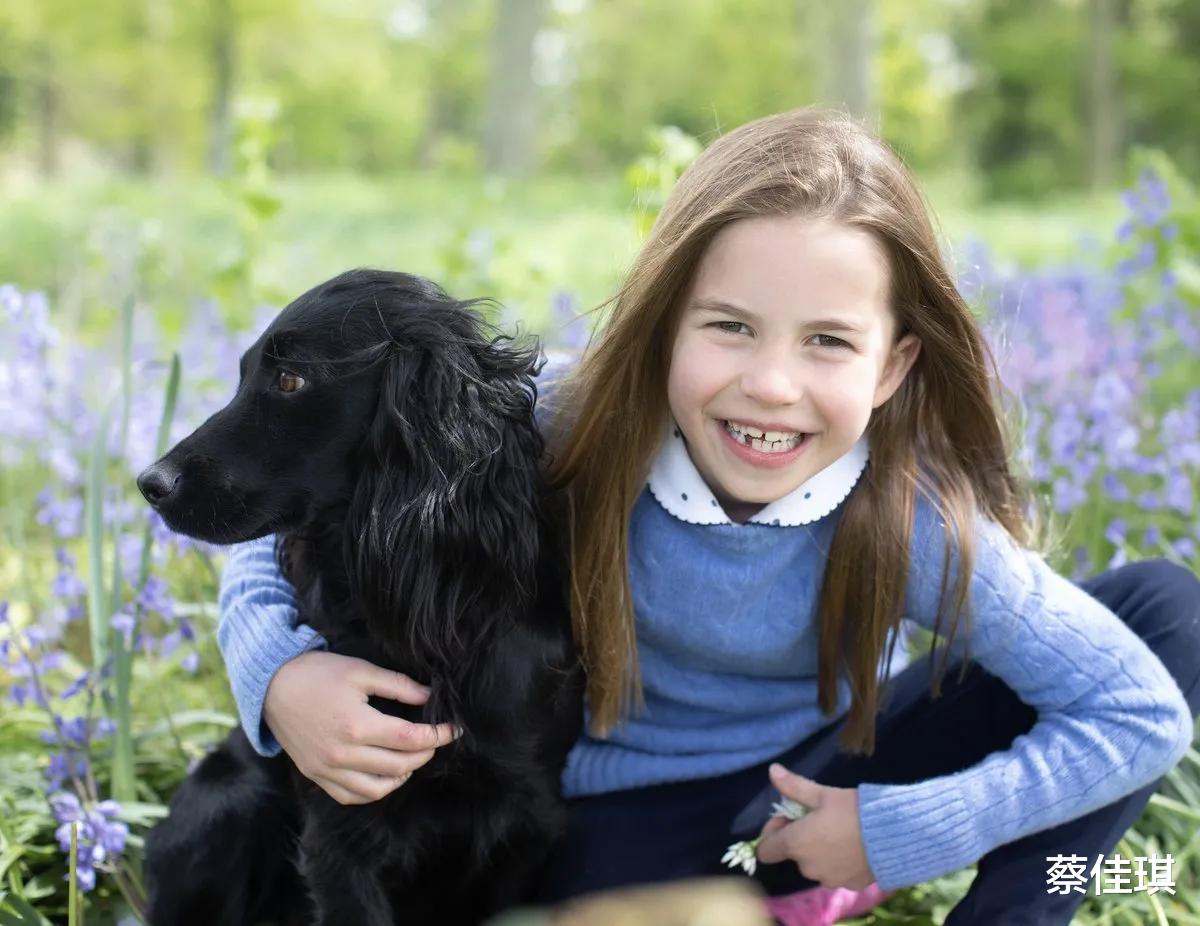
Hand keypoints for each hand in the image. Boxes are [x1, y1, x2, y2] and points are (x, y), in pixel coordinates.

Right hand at [263, 650, 459, 805]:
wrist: (272, 686)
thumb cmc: (318, 674)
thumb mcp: (361, 671)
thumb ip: (398, 685)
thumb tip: (429, 696)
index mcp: (356, 725)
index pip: (410, 740)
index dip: (437, 736)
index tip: (453, 729)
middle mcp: (342, 754)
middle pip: (399, 765)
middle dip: (425, 753)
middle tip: (435, 739)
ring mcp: (327, 769)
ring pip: (378, 788)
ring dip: (403, 775)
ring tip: (413, 757)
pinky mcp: (316, 776)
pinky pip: (352, 796)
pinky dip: (375, 790)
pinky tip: (386, 774)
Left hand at [754, 763, 875, 889]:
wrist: (894, 836)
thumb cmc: (853, 811)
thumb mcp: (822, 794)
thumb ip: (794, 786)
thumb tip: (772, 770)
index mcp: (795, 844)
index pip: (765, 850)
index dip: (773, 832)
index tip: (790, 818)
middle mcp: (807, 867)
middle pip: (793, 854)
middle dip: (801, 838)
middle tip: (821, 819)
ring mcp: (829, 880)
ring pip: (815, 864)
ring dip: (820, 851)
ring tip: (840, 831)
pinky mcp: (849, 885)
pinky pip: (835, 873)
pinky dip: (839, 862)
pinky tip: (854, 846)